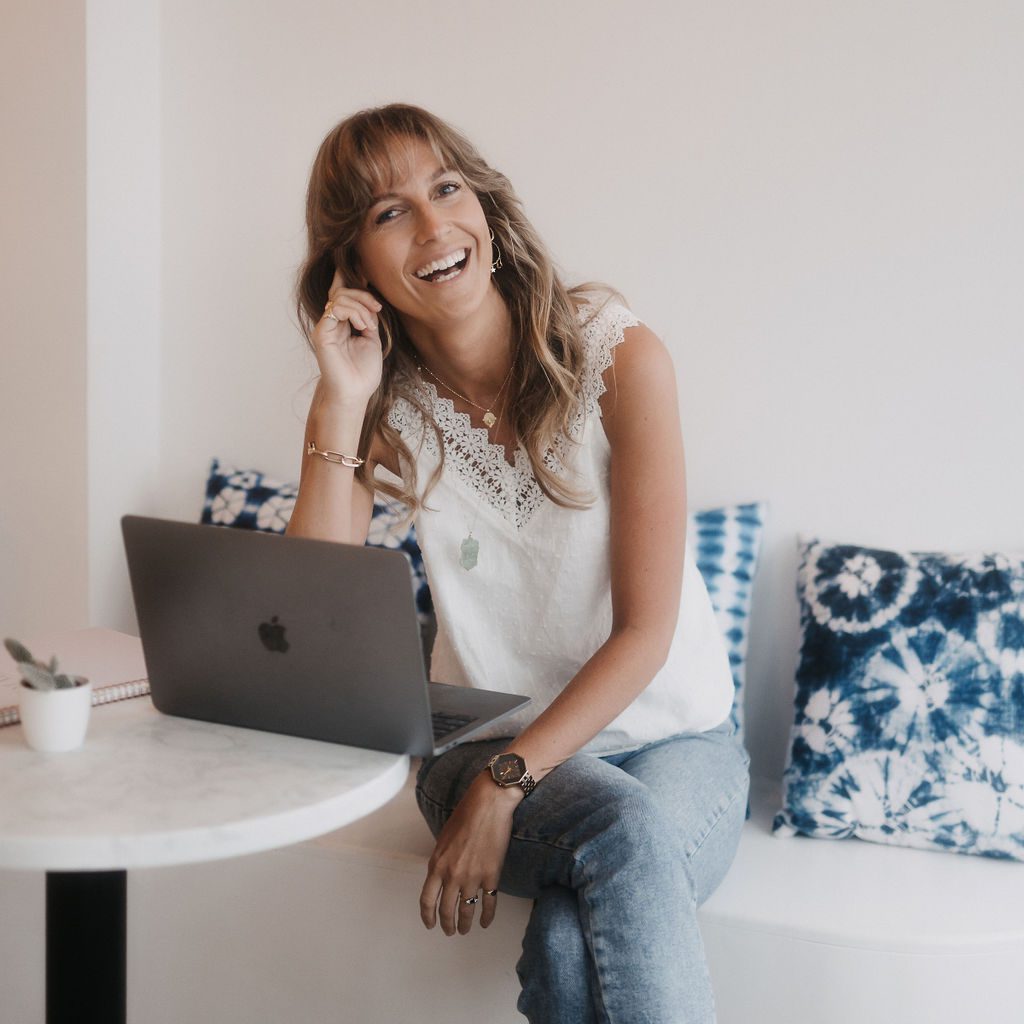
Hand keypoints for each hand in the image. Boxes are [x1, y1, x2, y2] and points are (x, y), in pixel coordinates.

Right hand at [312, 269, 384, 409]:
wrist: (355, 392)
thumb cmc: (363, 372)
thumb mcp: (372, 339)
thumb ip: (368, 319)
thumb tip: (370, 299)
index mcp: (342, 324)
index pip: (341, 294)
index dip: (348, 279)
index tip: (363, 270)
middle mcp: (331, 323)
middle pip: (342, 292)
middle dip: (363, 295)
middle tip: (377, 308)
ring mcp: (325, 327)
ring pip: (340, 297)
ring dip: (361, 306)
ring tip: (369, 324)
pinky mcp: (322, 333)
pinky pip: (336, 309)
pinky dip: (354, 312)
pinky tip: (362, 326)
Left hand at [420, 773, 520, 935]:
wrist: (489, 804)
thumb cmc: (466, 814)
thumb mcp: (443, 838)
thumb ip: (441, 860)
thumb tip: (441, 876)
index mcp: (437, 864)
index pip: (427, 900)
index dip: (427, 916)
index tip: (430, 925)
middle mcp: (452, 875)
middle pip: (446, 910)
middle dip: (447, 924)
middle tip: (449, 931)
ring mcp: (472, 877)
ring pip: (467, 910)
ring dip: (465, 924)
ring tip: (465, 930)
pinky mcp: (492, 875)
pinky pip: (489, 903)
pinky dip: (487, 916)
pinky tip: (486, 922)